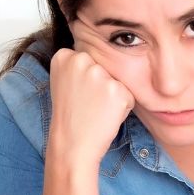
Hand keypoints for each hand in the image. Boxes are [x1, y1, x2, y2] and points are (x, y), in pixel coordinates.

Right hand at [47, 22, 134, 165]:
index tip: (75, 94)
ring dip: (113, 96)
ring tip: (95, 110)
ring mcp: (99, 74)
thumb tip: (104, 49)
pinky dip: (122, 108)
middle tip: (86, 104)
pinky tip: (105, 116)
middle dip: (101, 85)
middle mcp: (81, 60)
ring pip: (118, 81)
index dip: (86, 80)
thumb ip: (78, 65)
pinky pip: (129, 95)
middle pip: (106, 68)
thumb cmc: (70, 116)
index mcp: (65, 55)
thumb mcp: (64, 82)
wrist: (72, 145)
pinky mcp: (117, 90)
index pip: (90, 60)